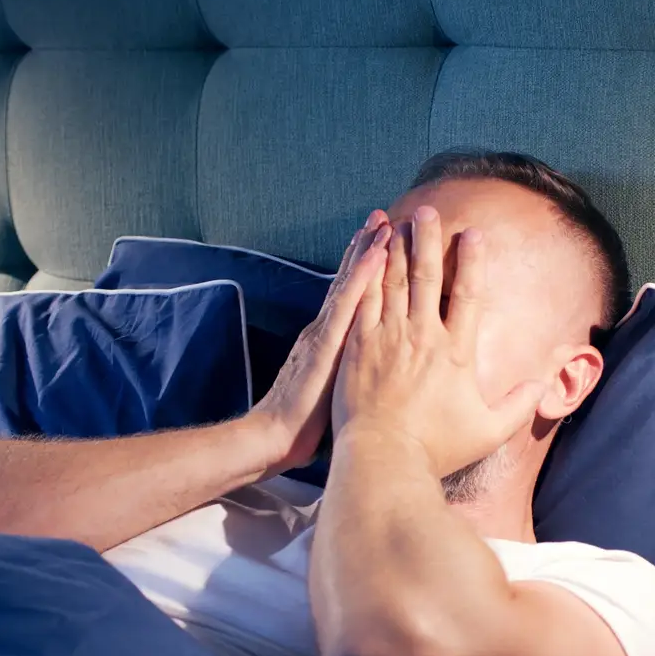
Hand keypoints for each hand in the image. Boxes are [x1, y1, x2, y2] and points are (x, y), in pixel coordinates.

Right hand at [248, 214, 391, 472]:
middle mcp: (327, 329)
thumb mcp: (331, 396)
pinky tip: (376, 254)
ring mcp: (325, 333)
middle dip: (365, 248)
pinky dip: (363, 276)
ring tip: (381, 222)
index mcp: (329, 341)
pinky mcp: (325, 344)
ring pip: (350, 283)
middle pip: (350, 281)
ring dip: (365, 251)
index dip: (364, 268)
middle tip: (384, 217)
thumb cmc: (302, 428)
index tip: (381, 241)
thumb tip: (366, 375)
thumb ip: (343, 377)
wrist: (271, 438)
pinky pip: (350, 303)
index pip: (352, 297)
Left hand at [331, 205, 546, 476]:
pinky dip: (368, 272)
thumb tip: (543, 384)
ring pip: (394, 281)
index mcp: (457, 353)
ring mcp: (389, 338)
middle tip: (429, 210)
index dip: (473, 261)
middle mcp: (424, 336)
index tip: (474, 233)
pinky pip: (365, 299)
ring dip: (398, 248)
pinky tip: (369, 253)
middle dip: (429, 240)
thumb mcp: (488, 431)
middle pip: (428, 277)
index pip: (469, 295)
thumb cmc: (436, 450)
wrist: (384, 459)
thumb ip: (518, 405)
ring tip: (400, 221)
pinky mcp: (359, 346)